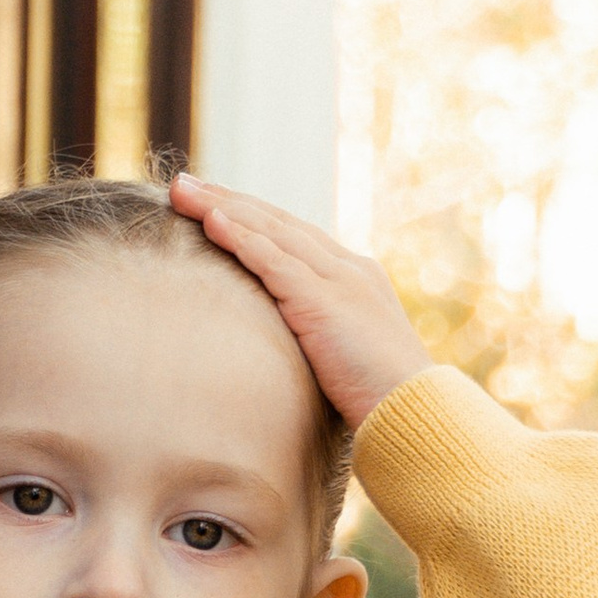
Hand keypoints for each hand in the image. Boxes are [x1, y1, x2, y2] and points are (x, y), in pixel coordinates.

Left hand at [171, 177, 429, 432]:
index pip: (292, 236)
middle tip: (184, 183)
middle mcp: (347, 268)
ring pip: (271, 231)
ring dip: (223, 207)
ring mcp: (339, 281)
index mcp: (353, 278)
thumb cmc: (378, 400)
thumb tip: (278, 347)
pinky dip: (241, 238)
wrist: (415, 414)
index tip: (210, 204)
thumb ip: (313, 337)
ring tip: (182, 190)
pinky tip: (211, 221)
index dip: (250, 217)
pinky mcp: (325, 302)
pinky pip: (274, 261)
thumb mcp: (342, 356)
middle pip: (277, 222)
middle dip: (228, 199)